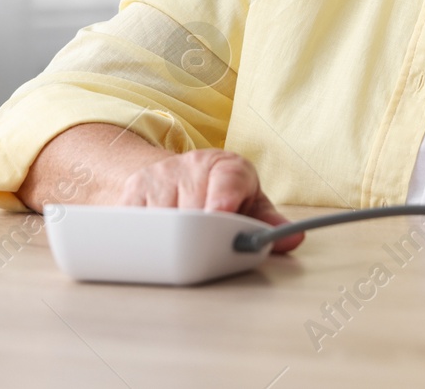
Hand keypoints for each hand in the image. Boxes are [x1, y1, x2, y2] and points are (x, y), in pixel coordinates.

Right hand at [118, 148, 303, 252]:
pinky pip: (136, 223)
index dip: (223, 199)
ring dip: (172, 245)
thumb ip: (268, 223)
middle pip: (194, 209)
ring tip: (183, 256)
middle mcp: (192, 165)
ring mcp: (160, 177)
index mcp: (228, 166)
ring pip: (163, 220)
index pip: (228, 179)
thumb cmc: (221, 194)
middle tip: (206, 258)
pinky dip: (146, 243)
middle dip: (200, 239)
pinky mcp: (132, 191)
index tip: (218, 216)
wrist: (177, 175)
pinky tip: (156, 249)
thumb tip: (291, 238)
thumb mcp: (250, 203)